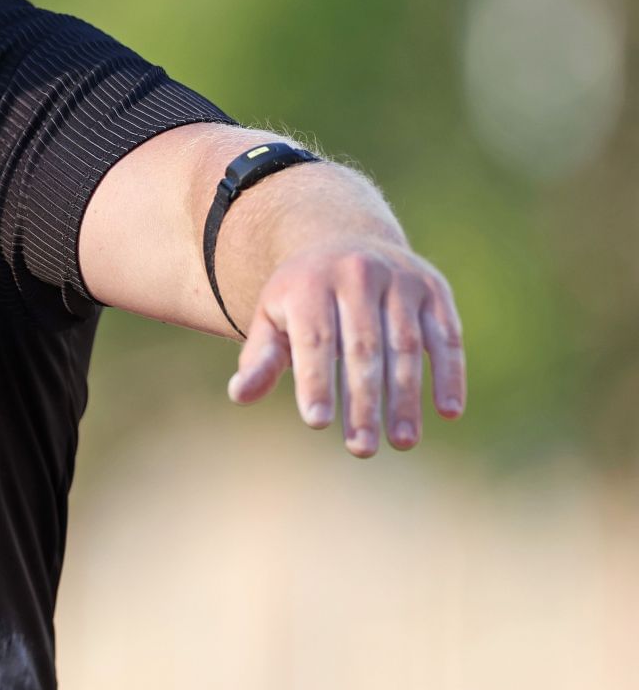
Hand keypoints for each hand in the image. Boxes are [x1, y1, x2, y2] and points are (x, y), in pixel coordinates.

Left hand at [224, 237, 465, 456]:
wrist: (344, 240)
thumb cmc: (302, 297)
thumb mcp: (273, 318)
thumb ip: (261, 358)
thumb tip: (239, 395)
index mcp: (311, 284)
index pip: (315, 339)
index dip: (315, 381)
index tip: (316, 423)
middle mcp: (358, 275)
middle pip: (363, 348)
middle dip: (364, 402)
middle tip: (361, 449)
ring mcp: (400, 279)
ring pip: (407, 346)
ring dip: (407, 397)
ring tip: (403, 442)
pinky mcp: (434, 289)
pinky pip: (447, 335)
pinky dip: (450, 373)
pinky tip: (448, 412)